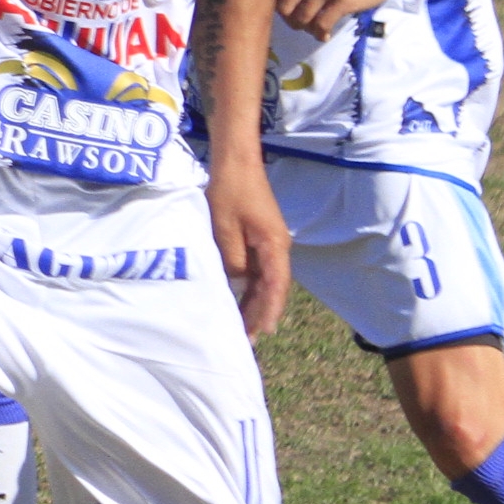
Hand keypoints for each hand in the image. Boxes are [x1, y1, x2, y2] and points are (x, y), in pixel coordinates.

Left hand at [205, 157, 290, 338]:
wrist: (236, 163)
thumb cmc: (230, 192)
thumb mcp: (225, 229)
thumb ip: (233, 260)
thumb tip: (238, 284)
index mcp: (275, 246)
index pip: (276, 286)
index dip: (270, 310)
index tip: (263, 331)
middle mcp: (278, 247)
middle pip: (273, 288)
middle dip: (262, 314)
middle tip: (249, 340)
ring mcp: (270, 243)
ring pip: (266, 281)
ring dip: (256, 303)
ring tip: (245, 328)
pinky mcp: (260, 238)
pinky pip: (258, 270)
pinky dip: (251, 288)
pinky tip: (241, 300)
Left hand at [271, 0, 402, 38]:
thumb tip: (282, 4)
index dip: (275, 5)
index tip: (286, 14)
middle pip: (285, 7)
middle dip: (290, 21)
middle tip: (301, 26)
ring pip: (303, 18)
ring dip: (307, 30)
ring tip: (316, 31)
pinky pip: (322, 24)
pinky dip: (321, 34)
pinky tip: (325, 35)